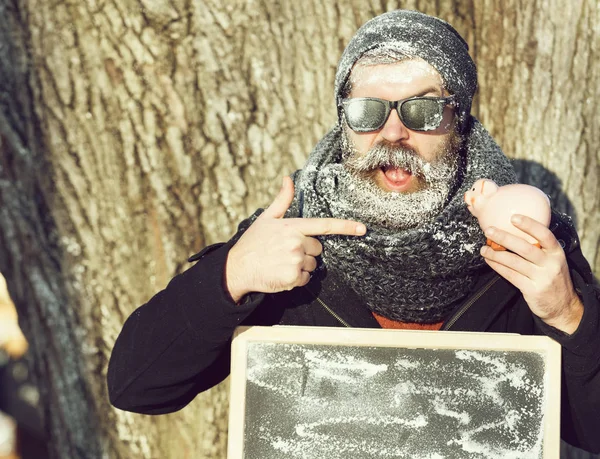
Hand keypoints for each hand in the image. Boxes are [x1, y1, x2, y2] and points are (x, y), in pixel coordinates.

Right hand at [225, 176, 366, 302]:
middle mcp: (297, 242)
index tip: (362, 228)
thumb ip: (282, 200)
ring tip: (281, 263)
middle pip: (317, 249)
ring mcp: (296, 260)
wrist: (237, 268)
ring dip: (301, 266)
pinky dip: (296, 279)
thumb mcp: (266, 218)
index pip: (324, 225)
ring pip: (312, 265)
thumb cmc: (252, 242)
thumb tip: (288, 179)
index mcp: (293, 226)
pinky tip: (281, 273)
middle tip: (285, 252)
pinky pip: (305, 279)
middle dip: (306, 250)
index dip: (345, 227)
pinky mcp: (293, 277)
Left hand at [480, 214, 583, 333]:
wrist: (563, 306)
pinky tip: (489, 260)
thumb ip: (539, 248)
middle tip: (489, 231)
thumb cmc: (552, 278)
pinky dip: (497, 266)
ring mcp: (542, 277)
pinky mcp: (532, 290)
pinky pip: (510, 275)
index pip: (545, 235)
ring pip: (514, 262)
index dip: (529, 225)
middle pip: (525, 248)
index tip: (513, 217)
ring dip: (496, 254)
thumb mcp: (553, 261)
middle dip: (504, 238)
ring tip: (484, 249)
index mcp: (557, 253)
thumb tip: (514, 231)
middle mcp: (551, 264)